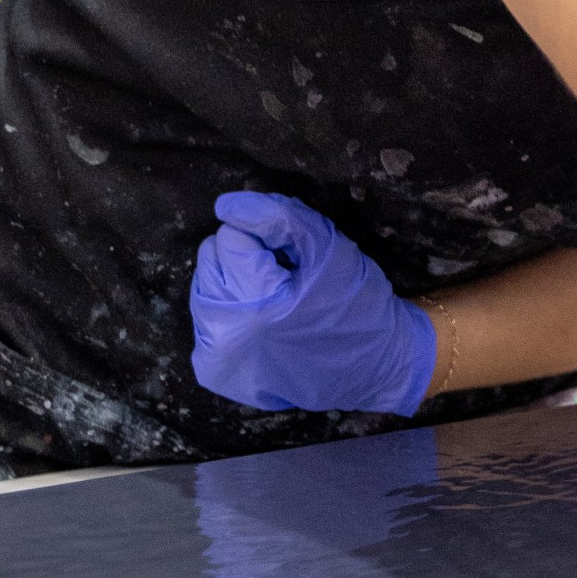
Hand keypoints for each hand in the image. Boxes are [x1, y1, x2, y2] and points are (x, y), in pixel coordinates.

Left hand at [189, 191, 436, 414]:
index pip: (230, 237)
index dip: (264, 237)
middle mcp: (228, 337)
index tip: (292, 257)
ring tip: (272, 298)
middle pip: (210, 260)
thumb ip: (280, 218)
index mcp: (258, 305)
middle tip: (284, 277)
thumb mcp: (329, 249)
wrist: (373, 366)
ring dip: (233, 282)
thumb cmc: (356, 303)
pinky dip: (227, 312)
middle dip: (244, 257)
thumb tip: (228, 204)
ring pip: (203, 287)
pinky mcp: (216, 373)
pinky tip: (258, 322)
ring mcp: (218, 360)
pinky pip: (204, 321)